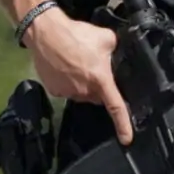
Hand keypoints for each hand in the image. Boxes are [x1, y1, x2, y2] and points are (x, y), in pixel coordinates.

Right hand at [23, 9, 135, 144]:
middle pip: (98, 97)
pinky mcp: (54, 91)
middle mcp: (85, 91)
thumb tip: (117, 55)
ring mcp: (68, 93)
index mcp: (101, 80)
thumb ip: (116, 50)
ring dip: (85, 83)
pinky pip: (68, 90)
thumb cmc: (77, 35)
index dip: (123, 124)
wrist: (46, 33)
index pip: (115, 107)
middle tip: (96, 67)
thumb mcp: (106, 37)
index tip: (127, 139)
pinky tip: (67, 67)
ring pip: (83, 94)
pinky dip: (70, 82)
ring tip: (79, 63)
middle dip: (101, 87)